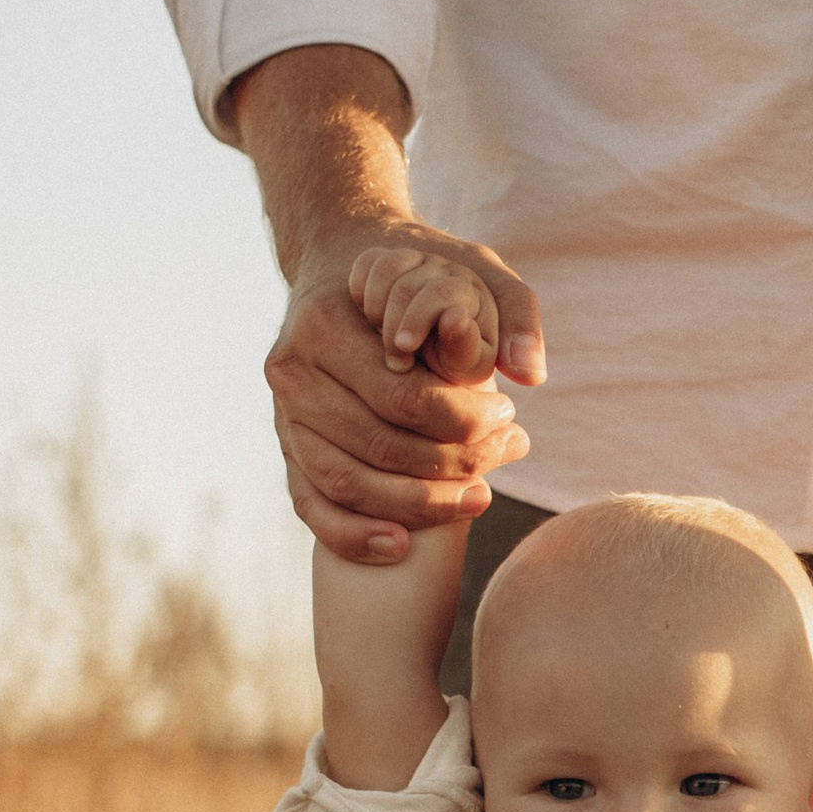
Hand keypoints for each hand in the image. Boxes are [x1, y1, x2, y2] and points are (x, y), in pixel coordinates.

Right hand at [266, 218, 543, 565]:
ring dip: (418, 505)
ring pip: (348, 483)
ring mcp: (282, 415)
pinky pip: (313, 505)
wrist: (346, 264)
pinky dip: (354, 535)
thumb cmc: (417, 270)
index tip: (510, 416)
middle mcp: (291, 372)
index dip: (466, 422)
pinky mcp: (288, 449)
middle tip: (506, 452)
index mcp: (323, 324)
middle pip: (380, 445)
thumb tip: (530, 374)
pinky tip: (400, 547)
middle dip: (453, 463)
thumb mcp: (471, 269)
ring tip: (480, 496)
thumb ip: (512, 314)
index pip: (405, 398)